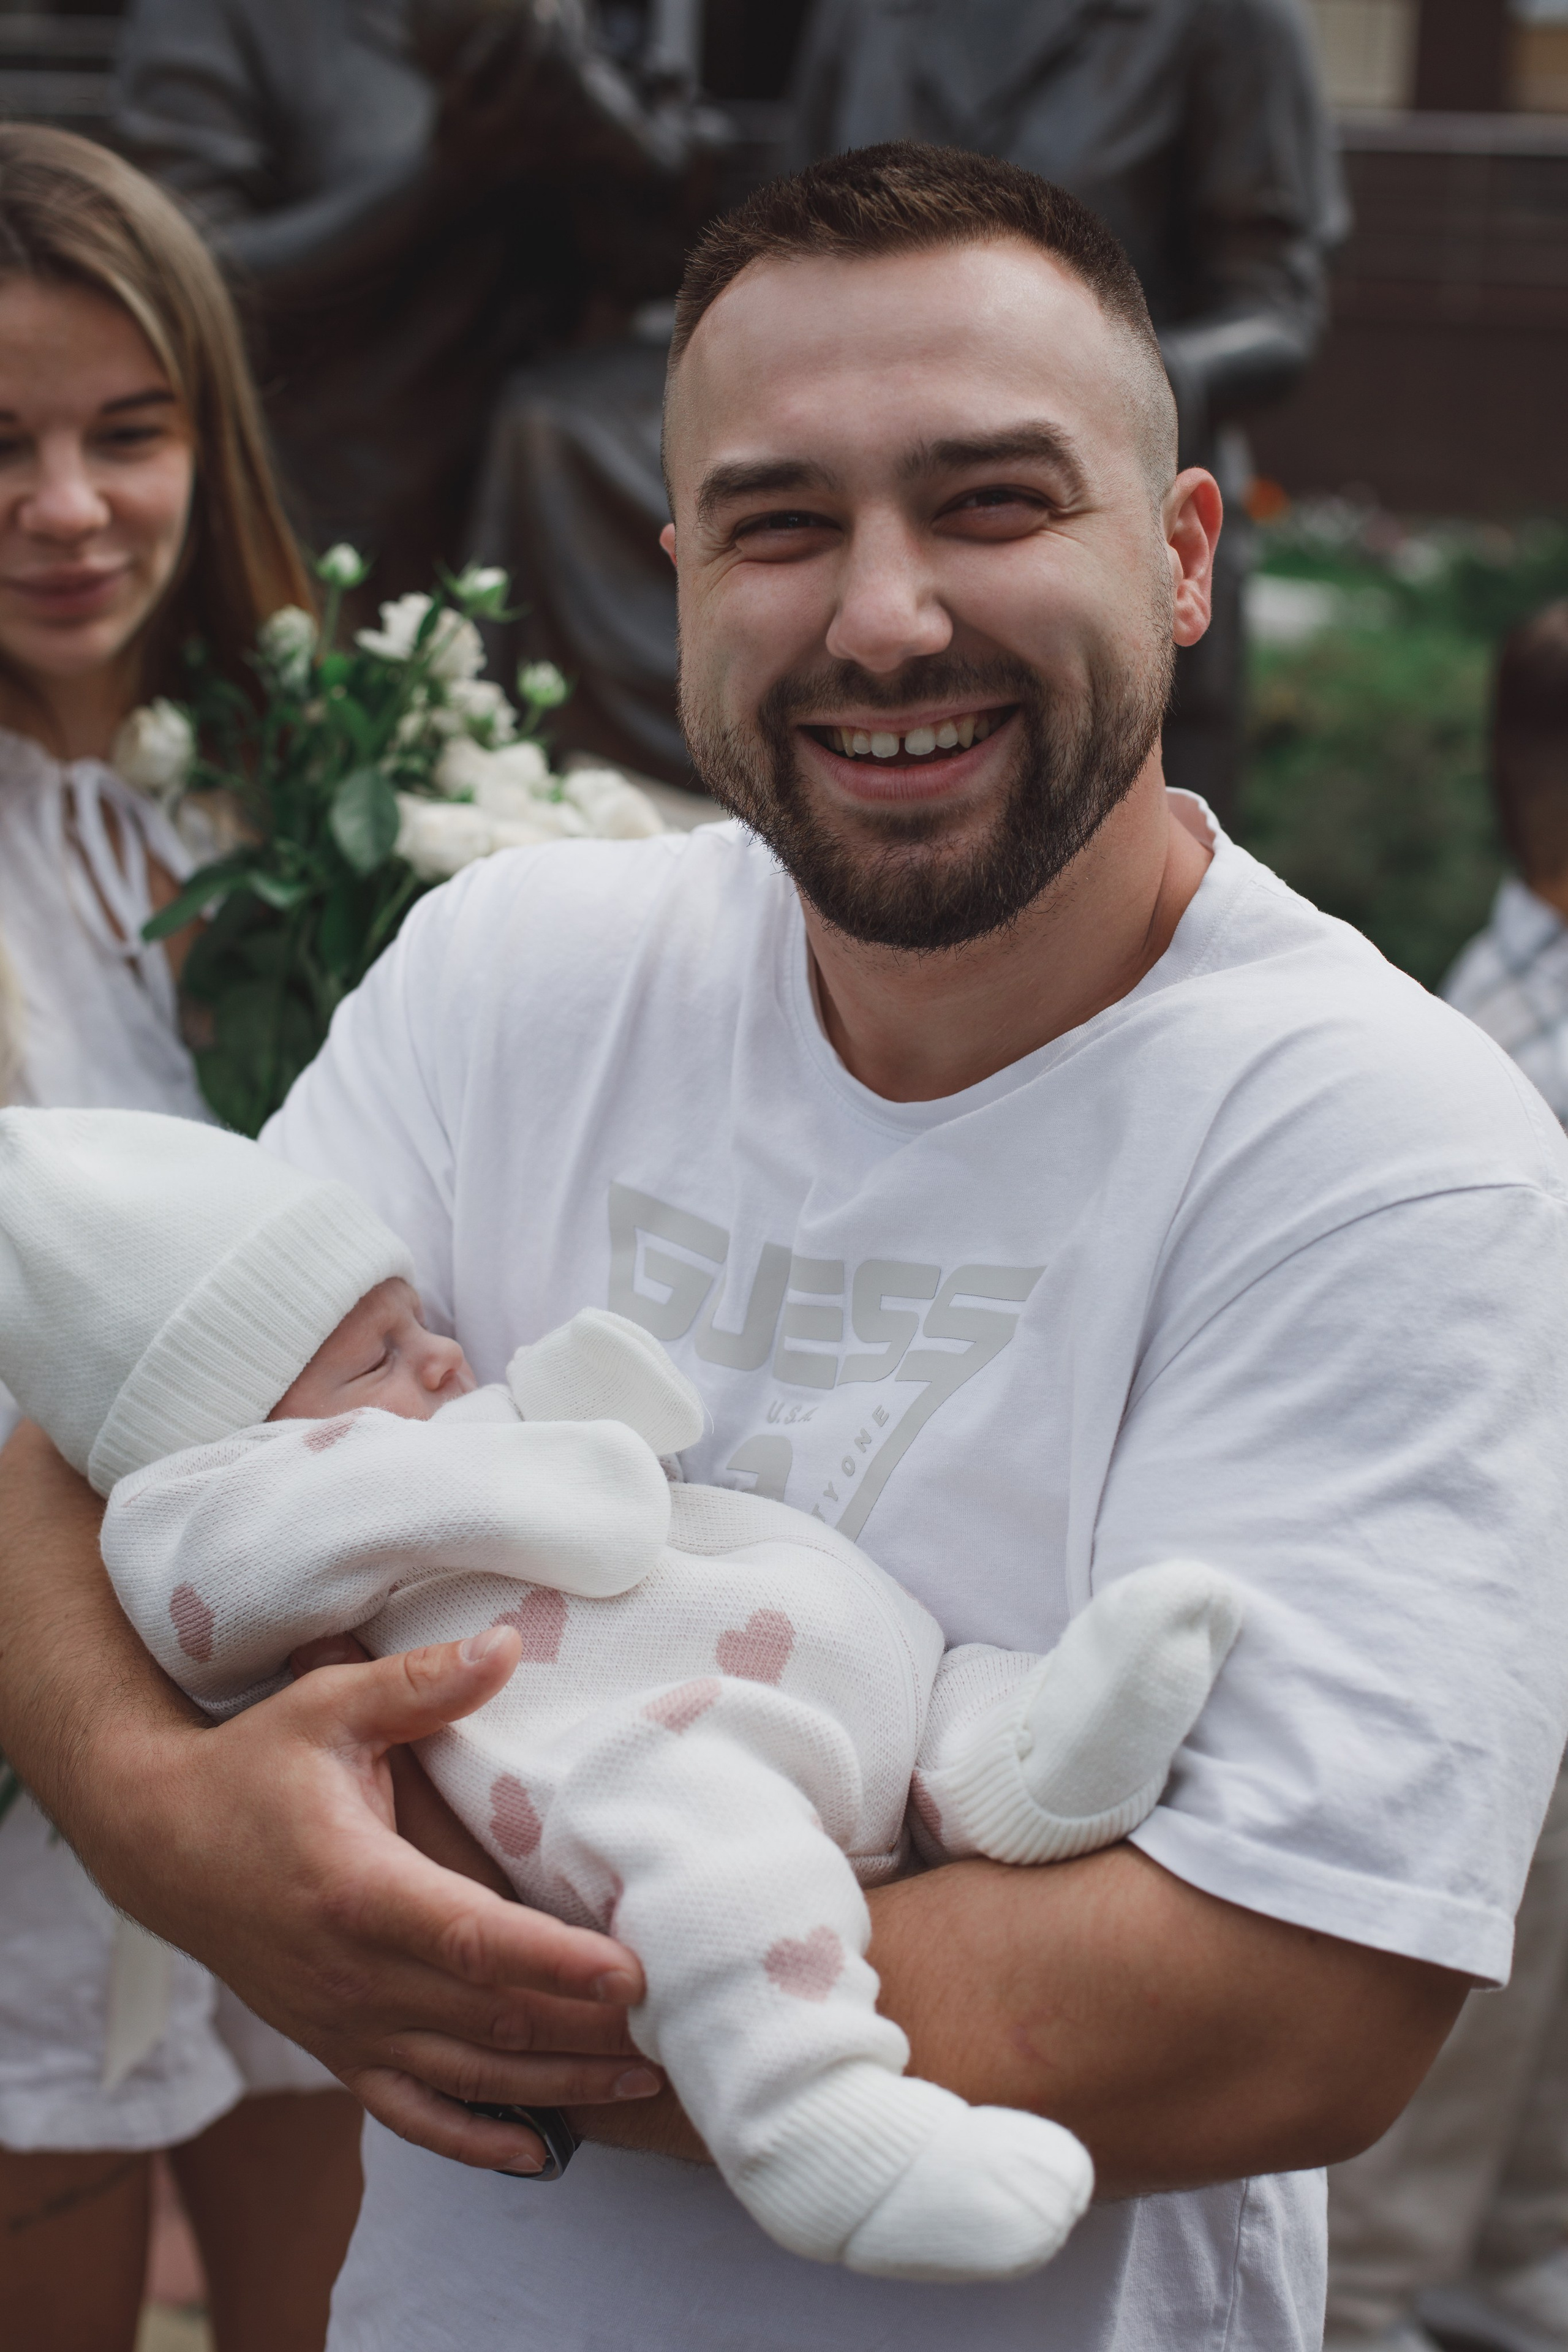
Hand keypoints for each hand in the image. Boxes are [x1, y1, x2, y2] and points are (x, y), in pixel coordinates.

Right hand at [98, 1627, 664, 2174]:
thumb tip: (505, 1644)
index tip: (634, 1974)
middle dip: (586, 2032)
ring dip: (557, 2085)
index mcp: (357, 1890)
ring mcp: (340, 2022)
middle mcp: (351, 1974)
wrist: (156, 1842)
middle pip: (488, 2020)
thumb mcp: (330, 1705)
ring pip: (467, 2075)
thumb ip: (421, 1684)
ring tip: (646, 2079)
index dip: (557, 1964)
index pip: (475, 1942)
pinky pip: (410, 2112)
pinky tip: (539, 2150)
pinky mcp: (332, 2047)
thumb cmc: (253, 1764)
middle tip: (678, 2026)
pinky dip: (477, 2138)